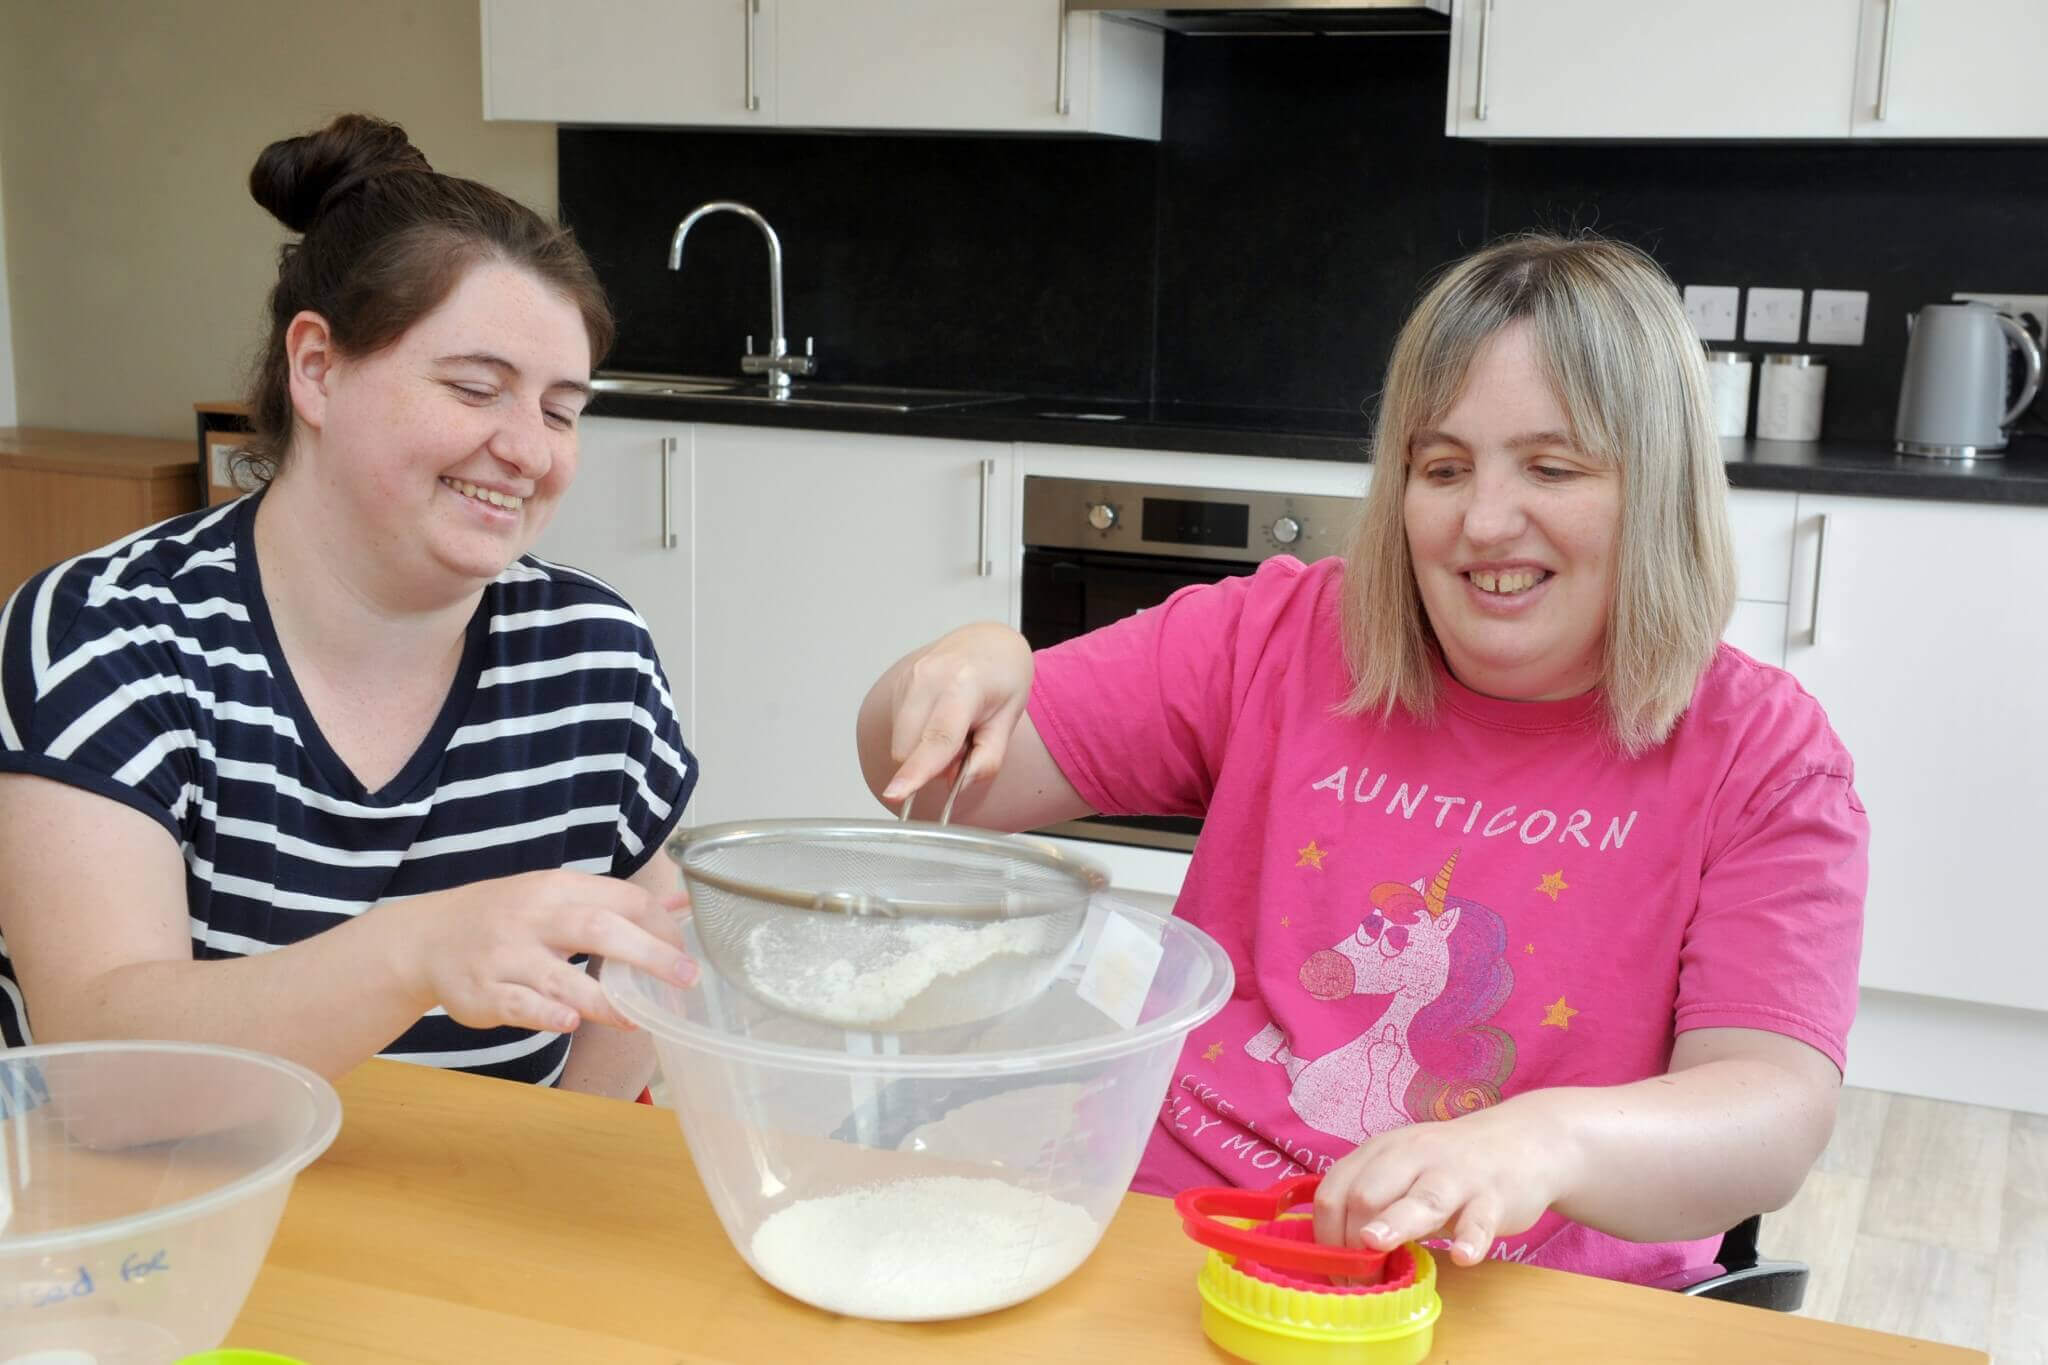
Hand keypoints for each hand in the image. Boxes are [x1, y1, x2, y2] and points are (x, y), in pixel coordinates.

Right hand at [392, 870, 695, 1034]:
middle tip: (685, 978)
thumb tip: (682, 904)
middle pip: (598, 929)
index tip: (686, 955)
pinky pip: (517, 1004)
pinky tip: (571, 1022)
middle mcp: (534, 918)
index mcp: (558, 889)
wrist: (428, 937)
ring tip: (638, 1016)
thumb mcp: (558, 895)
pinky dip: (545, 1014)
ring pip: (560, 977)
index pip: (622, 899)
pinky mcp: (482, 992)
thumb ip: (618, 902)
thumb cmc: (508, 917)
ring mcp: (506, 956)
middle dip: (647, 954)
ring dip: (604, 999)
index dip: (660, 927)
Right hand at [879, 622, 1033, 805]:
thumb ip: (986, 759)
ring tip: (954, 726)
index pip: (937, 738)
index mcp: (963, 685)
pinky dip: (918, 736)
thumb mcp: (1009, 720)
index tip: (897, 794)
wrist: (989, 642)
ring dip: (924, 749)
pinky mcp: (898, 685)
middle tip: (965, 743)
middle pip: (910, 748)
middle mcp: (928, 678)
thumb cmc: (1003, 676)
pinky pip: (899, 730)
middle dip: (932, 764)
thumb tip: (958, 784)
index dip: (916, 771)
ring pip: (901, 743)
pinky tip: (939, 717)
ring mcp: (908, 678)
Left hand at [1312, 1094, 1580, 1266]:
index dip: (1326, 1235)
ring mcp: (1455, 1175)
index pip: (1335, 1190)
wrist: (1521, 1142)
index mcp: (1381, 1152)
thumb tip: (1339, 1254)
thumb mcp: (1402, 1174)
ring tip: (1377, 1242)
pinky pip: (1479, 1218)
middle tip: (1359, 1281)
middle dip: (1352, 1241)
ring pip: (1420, 1198)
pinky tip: (1462, 1256)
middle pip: (1366, 1193)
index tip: (1335, 1270)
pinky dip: (1470, 1238)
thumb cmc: (1449, 1168)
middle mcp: (1413, 1156)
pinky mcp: (1494, 1195)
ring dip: (1395, 1221)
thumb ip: (1373, 1205)